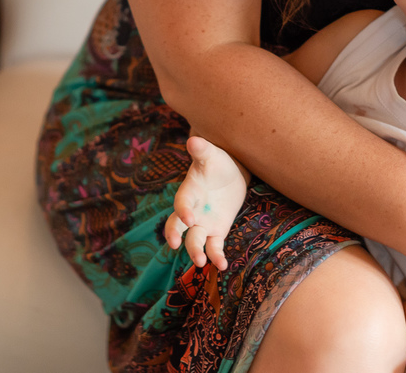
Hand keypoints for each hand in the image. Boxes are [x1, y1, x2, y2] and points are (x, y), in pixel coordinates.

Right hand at [164, 136, 248, 269]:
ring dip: (195, 252)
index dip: (182, 210)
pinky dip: (217, 256)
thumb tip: (194, 140)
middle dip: (175, 235)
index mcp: (189, 192)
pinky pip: (214, 247)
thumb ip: (202, 150)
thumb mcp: (211, 154)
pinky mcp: (217, 231)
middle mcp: (192, 211)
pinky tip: (223, 265)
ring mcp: (203, 223)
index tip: (188, 218)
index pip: (181, 202)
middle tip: (176, 245)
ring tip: (202, 262)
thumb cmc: (216, 161)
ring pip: (194, 240)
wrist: (230, 173)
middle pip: (177, 226)